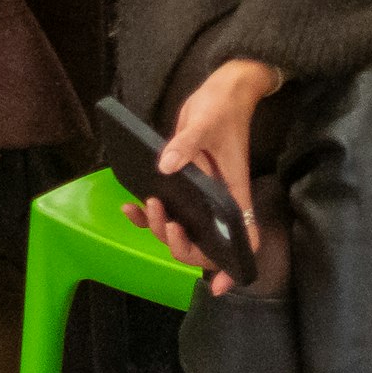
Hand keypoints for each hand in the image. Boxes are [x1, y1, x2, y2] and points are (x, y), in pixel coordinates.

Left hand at [130, 57, 282, 290]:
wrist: (221, 88)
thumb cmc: (223, 107)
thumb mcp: (205, 123)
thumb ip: (186, 145)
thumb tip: (164, 167)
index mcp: (233, 193)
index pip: (242, 238)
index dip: (233, 267)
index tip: (218, 284)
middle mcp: (217, 199)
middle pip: (204, 242)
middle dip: (182, 245)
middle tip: (168, 226)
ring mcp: (200, 193)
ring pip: (181, 227)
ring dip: (160, 229)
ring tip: (145, 208)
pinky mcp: (182, 181)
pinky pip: (166, 207)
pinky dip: (146, 213)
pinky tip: (128, 206)